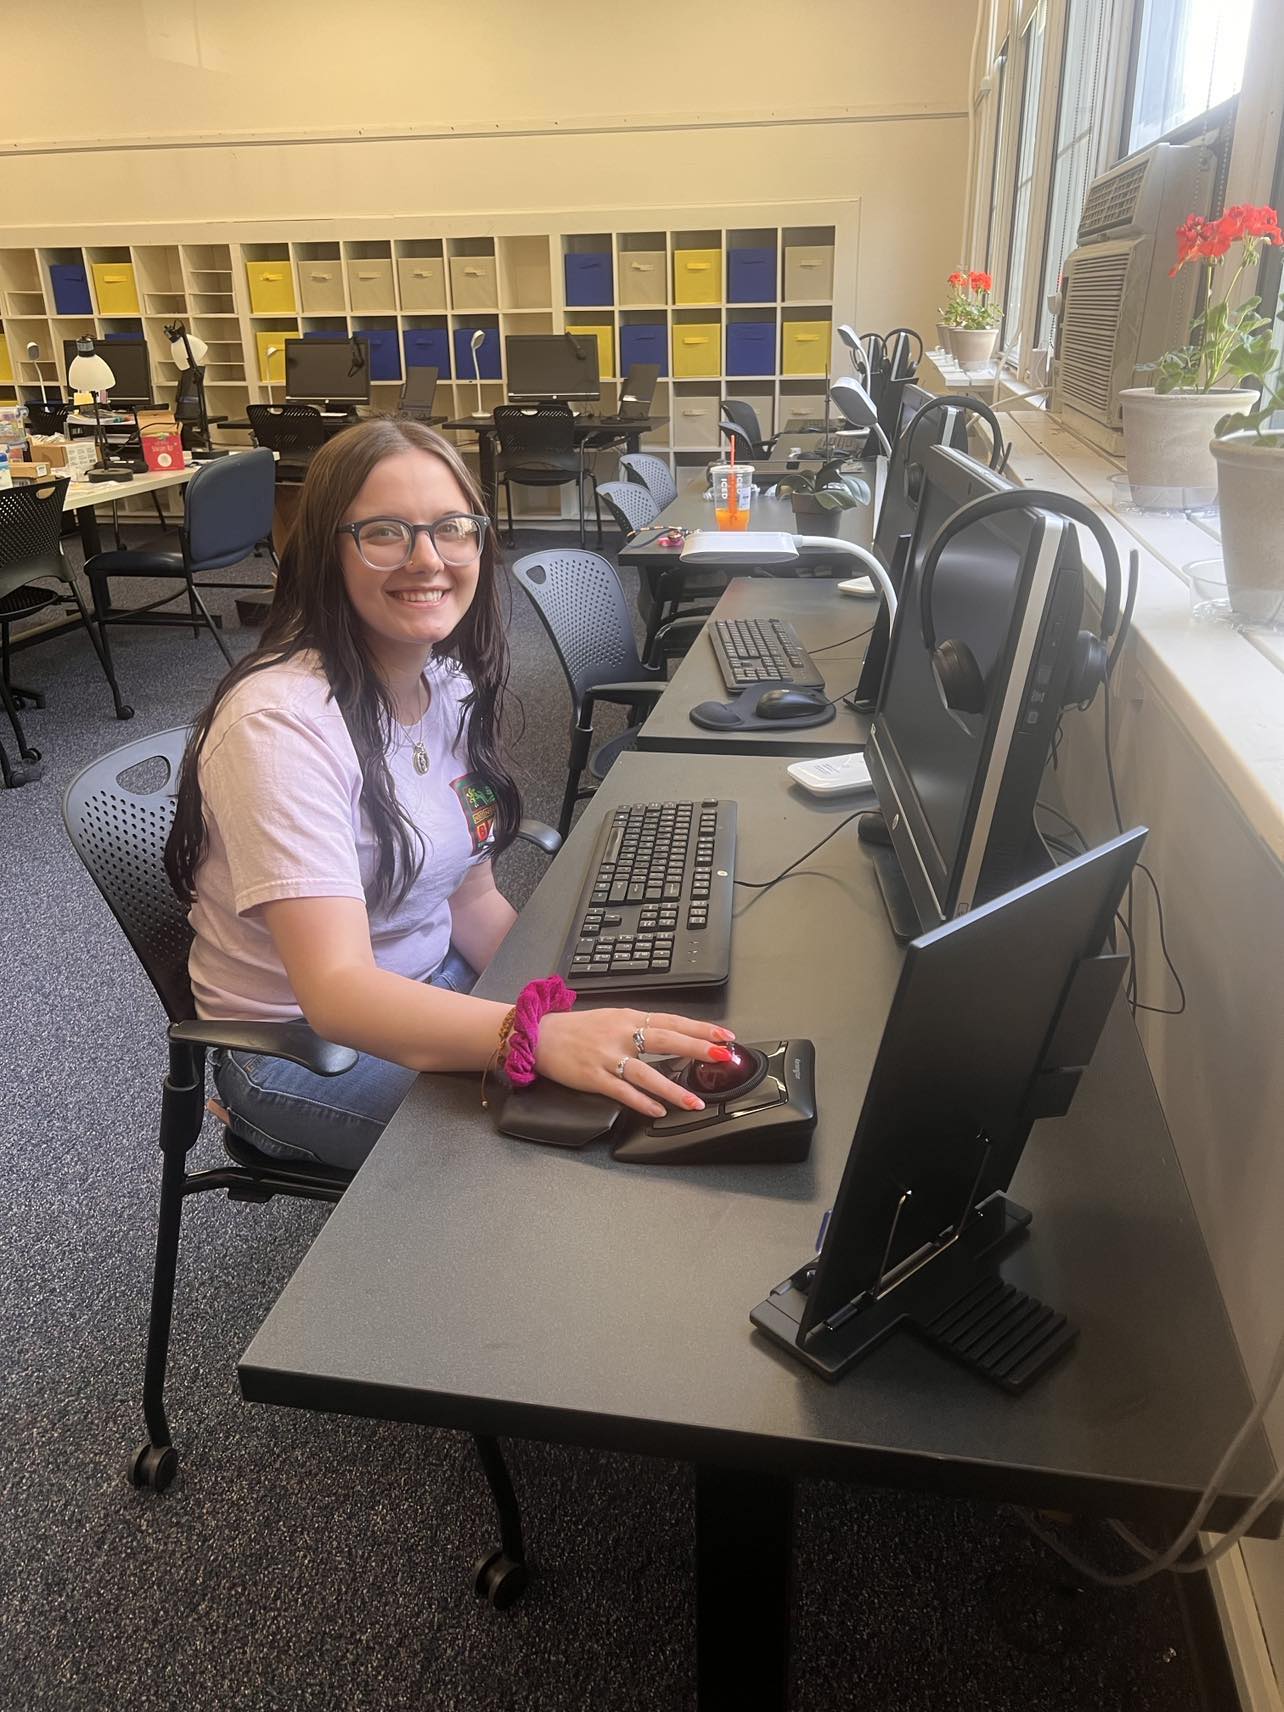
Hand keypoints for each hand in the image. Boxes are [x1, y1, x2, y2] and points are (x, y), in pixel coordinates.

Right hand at [534, 1008, 736, 1119]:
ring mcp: (607, 1056)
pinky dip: (642, 1101)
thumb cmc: (577, 1029)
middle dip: (696, 1048)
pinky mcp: (593, 1076)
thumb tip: (672, 1035)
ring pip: (646, 1072)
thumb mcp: (613, 1018)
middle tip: (721, 1058)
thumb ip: (640, 1026)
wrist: (539, 1035)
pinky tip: (658, 1110)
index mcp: (629, 1017)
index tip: (724, 1036)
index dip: (700, 1028)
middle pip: (665, 1040)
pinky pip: (622, 1091)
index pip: (672, 1020)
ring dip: (673, 1089)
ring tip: (695, 1101)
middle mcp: (621, 1034)